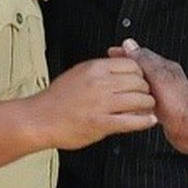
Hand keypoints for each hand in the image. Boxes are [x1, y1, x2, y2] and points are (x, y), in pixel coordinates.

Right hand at [36, 57, 155, 149]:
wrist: (39, 119)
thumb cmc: (56, 99)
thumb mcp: (79, 72)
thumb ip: (101, 69)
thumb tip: (122, 66)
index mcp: (95, 68)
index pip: (131, 64)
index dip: (141, 72)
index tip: (142, 79)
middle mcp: (100, 83)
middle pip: (139, 81)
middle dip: (146, 89)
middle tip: (147, 95)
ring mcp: (101, 103)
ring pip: (139, 99)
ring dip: (147, 104)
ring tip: (147, 107)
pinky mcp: (101, 123)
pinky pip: (132, 121)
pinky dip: (144, 121)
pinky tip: (148, 120)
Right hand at [112, 40, 187, 154]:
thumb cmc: (179, 104)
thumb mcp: (157, 76)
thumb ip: (143, 61)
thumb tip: (130, 45)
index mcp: (166, 66)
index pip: (142, 54)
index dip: (125, 52)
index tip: (112, 52)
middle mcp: (166, 78)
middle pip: (142, 68)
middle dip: (127, 66)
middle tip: (112, 65)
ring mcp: (165, 92)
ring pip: (143, 83)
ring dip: (131, 82)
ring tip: (117, 83)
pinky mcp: (162, 106)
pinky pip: (145, 98)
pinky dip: (136, 97)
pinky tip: (130, 101)